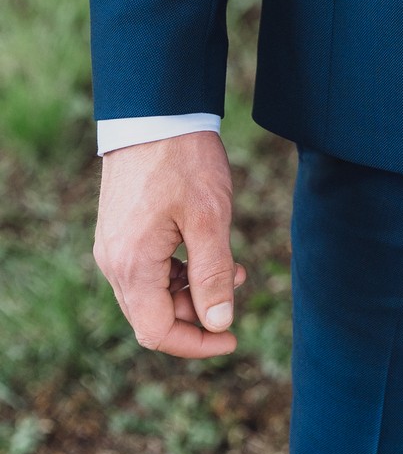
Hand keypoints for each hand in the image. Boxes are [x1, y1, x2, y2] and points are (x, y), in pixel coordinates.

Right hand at [95, 133, 244, 357]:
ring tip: (234, 268)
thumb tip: (219, 324)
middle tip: (237, 288)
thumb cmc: (183, 159)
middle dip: (198, 312)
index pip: (156, 331)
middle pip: (153, 314)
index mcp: (131, 265)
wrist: (155, 110)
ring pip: (153, 290)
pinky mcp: (121, 229)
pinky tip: (210, 251)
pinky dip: (179, 268)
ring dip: (192, 288)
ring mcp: (115, 244)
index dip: (195, 343)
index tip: (231, 338)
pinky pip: (148, 266)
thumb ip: (212, 274)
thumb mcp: (209, 217)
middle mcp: (114, 262)